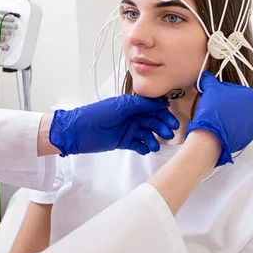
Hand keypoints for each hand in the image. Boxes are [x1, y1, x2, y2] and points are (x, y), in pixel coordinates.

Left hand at [49, 95, 179, 155]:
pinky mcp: (124, 142)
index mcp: (131, 105)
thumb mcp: (120, 106)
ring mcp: (128, 130)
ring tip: (154, 145)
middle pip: (152, 121)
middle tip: (168, 134)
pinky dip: (143, 147)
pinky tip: (145, 149)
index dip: (163, 114)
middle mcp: (132, 117)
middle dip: (161, 127)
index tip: (172, 121)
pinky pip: (138, 144)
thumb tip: (161, 102)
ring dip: (153, 139)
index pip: (152, 108)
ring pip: (147, 134)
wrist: (79, 131)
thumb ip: (140, 104)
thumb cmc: (98, 114)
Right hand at [186, 71, 252, 165]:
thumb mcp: (211, 89)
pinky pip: (237, 128)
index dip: (221, 90)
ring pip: (238, 116)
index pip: (235, 89)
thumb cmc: (215, 109)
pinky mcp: (247, 138)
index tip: (212, 94)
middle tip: (213, 104)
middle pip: (238, 103)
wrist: (212, 136)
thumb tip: (206, 75)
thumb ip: (209, 80)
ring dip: (227, 114)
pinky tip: (218, 126)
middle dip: (225, 102)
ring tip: (215, 116)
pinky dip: (229, 126)